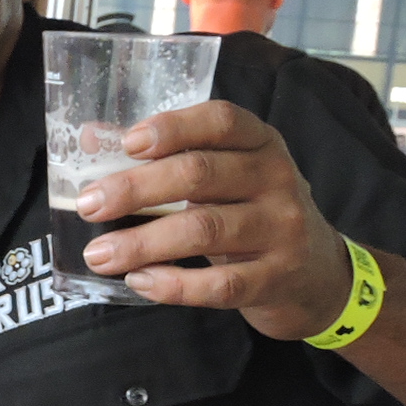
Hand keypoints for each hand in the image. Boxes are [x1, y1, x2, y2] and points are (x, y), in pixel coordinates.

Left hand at [72, 99, 352, 342]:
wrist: (317, 274)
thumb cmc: (252, 212)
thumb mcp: (223, 175)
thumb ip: (164, 157)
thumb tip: (90, 138)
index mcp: (260, 142)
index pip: (221, 120)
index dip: (174, 128)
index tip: (128, 143)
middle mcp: (276, 178)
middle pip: (201, 175)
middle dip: (136, 189)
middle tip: (88, 206)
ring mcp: (282, 229)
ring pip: (205, 230)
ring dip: (142, 243)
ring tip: (98, 255)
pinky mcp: (278, 278)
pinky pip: (222, 284)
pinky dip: (175, 285)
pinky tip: (140, 281)